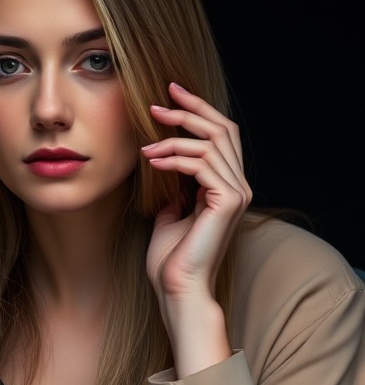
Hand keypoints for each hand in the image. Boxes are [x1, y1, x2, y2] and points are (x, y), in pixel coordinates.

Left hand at [143, 83, 250, 302]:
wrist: (179, 289)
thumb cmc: (172, 261)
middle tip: (156, 104)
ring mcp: (236, 193)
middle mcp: (238, 187)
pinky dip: (175, 158)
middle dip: (189, 111)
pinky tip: (152, 162)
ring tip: (145, 148)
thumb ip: (174, 189)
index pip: (220, 136)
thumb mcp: (169, 214)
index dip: (198, 111)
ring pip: (209, 144)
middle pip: (222, 129)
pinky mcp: (227, 201)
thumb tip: (165, 167)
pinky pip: (201, 164)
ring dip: (172, 140)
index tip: (170, 95)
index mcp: (227, 188)